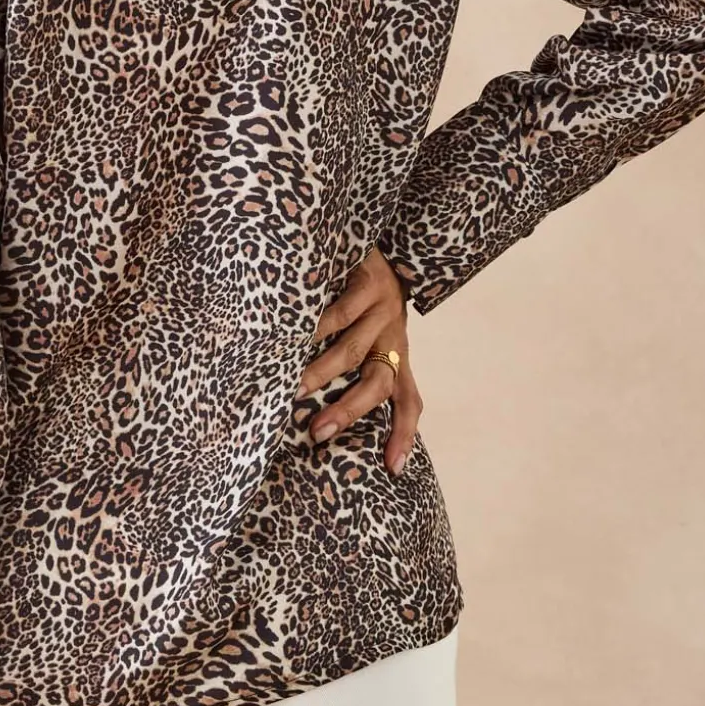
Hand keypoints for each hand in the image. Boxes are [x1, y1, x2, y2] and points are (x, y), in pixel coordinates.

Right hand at [295, 246, 420, 476]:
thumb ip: (351, 360)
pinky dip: (316, 329)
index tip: (393, 469)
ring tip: (294, 388)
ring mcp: (384, 309)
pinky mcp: (370, 282)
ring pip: (353, 351)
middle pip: (378, 384)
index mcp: (397, 353)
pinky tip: (295, 338)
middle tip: (319, 433)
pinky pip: (341, 313)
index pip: (409, 402)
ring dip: (323, 372)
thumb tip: (306, 401)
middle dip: (349, 411)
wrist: (377, 236)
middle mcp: (395, 336)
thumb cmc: (359, 295)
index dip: (404, 435)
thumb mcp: (367, 331)